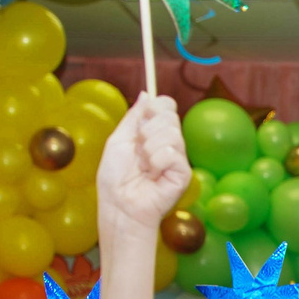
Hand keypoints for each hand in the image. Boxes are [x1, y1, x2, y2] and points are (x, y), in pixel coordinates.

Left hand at [97, 93, 190, 234]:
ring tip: (144, 166)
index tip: (140, 122)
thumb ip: (134, 116)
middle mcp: (169, 143)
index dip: (155, 107)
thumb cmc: (115, 176)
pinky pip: (171, 153)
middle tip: (138, 151)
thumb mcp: (119, 139)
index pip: (166, 105)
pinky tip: (153, 175)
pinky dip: (156, 162)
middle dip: (147, 130)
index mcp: (155, 133)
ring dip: (148, 149)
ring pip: (171, 133)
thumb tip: (146, 93)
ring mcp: (178, 158)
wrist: (120, 204)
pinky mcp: (183, 173)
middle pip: (169, 115)